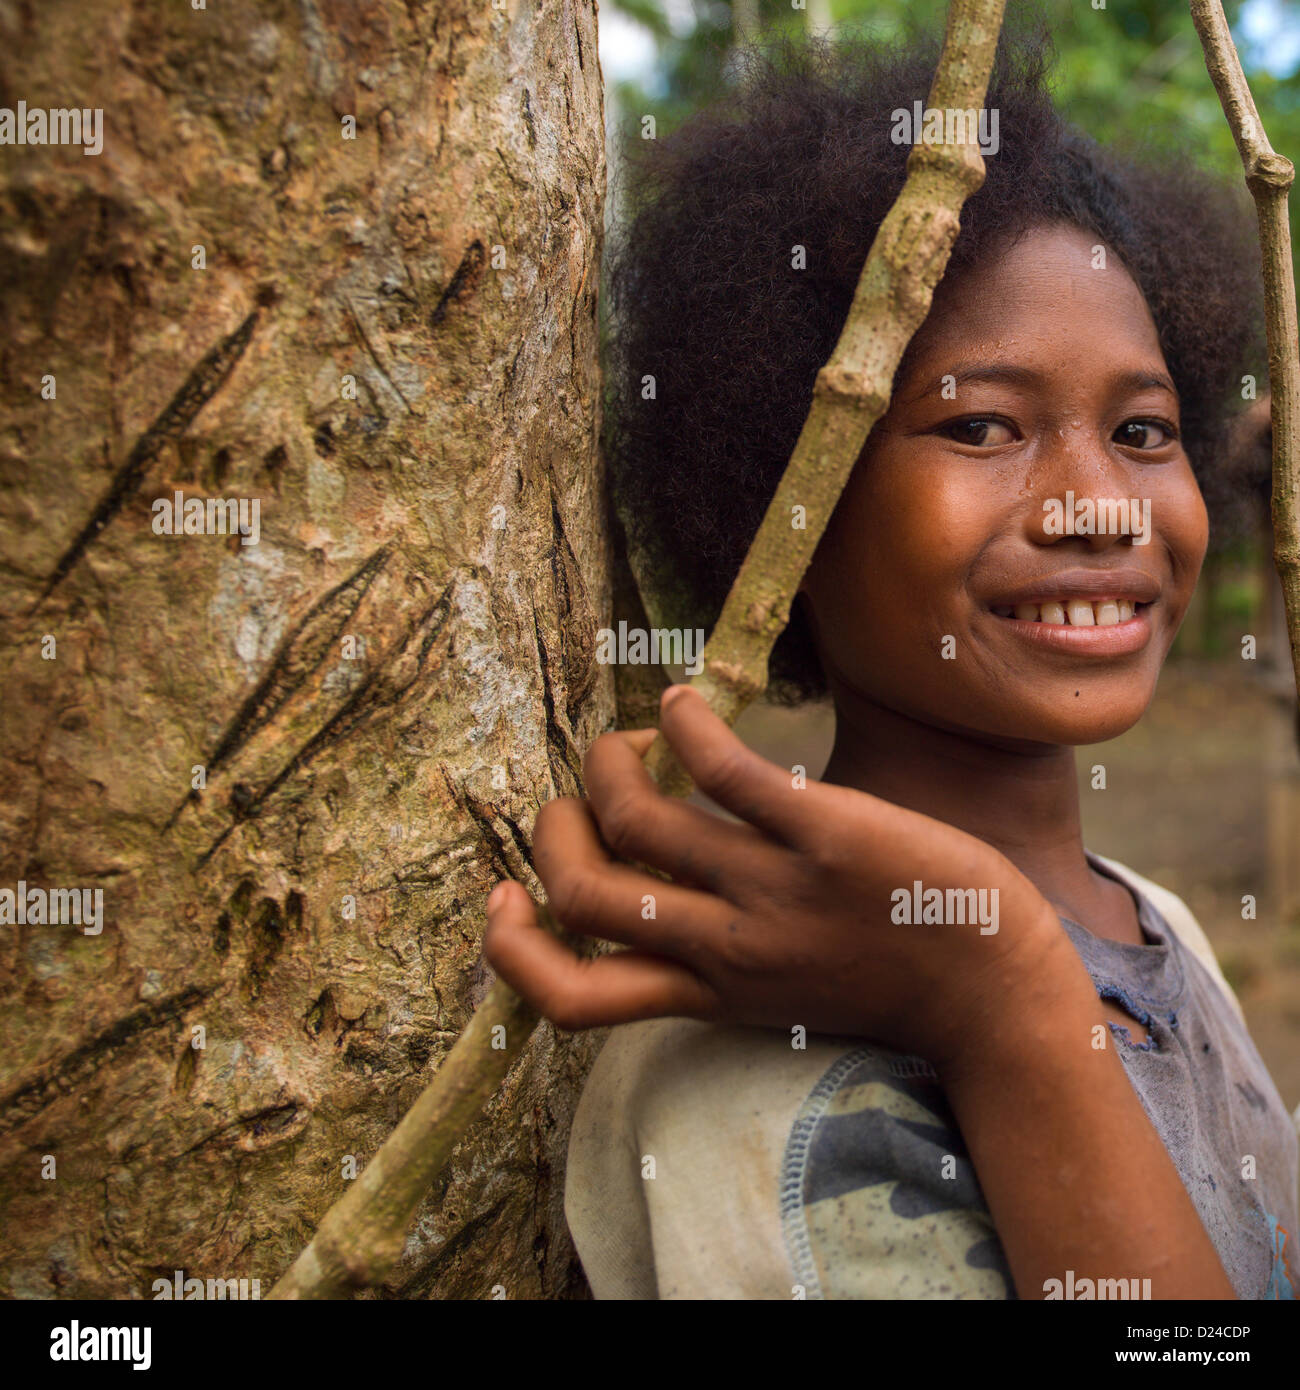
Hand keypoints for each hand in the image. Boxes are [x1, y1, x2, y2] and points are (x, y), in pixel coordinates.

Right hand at [482, 685, 1080, 1069]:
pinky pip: (723, 771)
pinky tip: (680, 704)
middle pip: (582, 894)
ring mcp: (771, 892)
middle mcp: (723, 949)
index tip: (504, 901)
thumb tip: (666, 888)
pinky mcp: (823, 837)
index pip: (572, 1001)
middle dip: (553, 829)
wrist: (996, 996)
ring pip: (638, 820)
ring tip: (632, 740)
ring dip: (609, 762)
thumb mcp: (780, 994)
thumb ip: (718, 958)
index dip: (511, 952)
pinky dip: (681, 725)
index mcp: (706, 992)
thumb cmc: (889, 982)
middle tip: (578, 798)